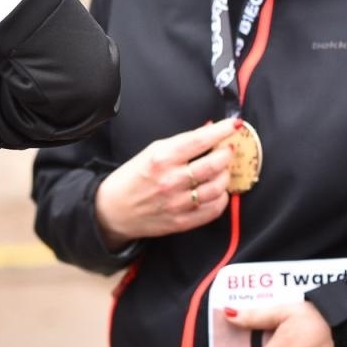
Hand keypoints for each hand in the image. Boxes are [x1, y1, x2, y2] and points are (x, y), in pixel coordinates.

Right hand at [93, 118, 238, 244]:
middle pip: (215, 164)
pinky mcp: (182, 222)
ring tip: (222, 170)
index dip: (222, 130)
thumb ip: (181, 143)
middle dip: (227, 153)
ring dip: (226, 175)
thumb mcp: (151, 152)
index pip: (200, 140)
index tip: (234, 125)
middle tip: (227, 149)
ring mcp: (178, 203)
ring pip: (218, 187)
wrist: (113, 210)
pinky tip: (218, 191)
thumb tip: (208, 130)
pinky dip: (222, 198)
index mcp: (161, 158)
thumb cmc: (131, 178)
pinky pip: (214, 210)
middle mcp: (171, 180)